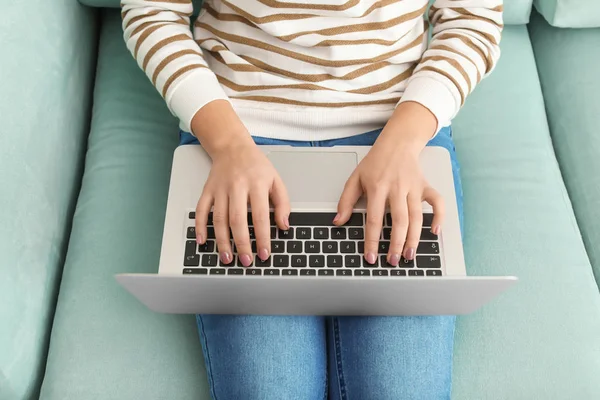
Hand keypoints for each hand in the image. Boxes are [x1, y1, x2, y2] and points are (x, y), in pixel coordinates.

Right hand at [191, 101, 290, 266]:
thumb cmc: (256, 165)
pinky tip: (203, 241)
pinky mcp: (207, 190)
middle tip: (246, 260)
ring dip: (222, 240)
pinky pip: (201, 210)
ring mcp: (220, 188)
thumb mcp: (276, 179)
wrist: (232, 146)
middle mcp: (237, 186)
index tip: (264, 253)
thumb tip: (284, 226)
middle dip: (241, 243)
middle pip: (237, 219)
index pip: (260, 215)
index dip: (262, 237)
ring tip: (227, 258)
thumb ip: (282, 203)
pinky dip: (200, 227)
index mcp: (257, 183)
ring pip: (218, 218)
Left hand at [335, 102, 443, 265]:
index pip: (373, 219)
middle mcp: (396, 188)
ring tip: (408, 255)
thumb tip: (338, 222)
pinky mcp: (425, 186)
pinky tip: (434, 231)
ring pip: (416, 216)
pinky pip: (437, 202)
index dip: (371, 240)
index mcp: (377, 187)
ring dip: (414, 238)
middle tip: (392, 260)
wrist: (397, 142)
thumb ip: (345, 201)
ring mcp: (413, 187)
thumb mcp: (355, 178)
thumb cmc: (376, 162)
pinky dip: (438, 217)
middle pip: (398, 221)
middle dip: (395, 243)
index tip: (371, 257)